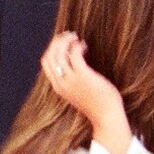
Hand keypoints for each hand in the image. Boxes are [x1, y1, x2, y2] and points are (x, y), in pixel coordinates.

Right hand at [44, 31, 130, 153]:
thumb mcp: (77, 93)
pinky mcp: (83, 76)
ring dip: (66, 41)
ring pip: (60, 52)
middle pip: (50, 55)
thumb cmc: (97, 105)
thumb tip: (72, 62)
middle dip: (57, 42)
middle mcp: (61, 82)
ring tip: (75, 37)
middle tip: (68, 35)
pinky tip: (84, 46)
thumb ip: (71, 80)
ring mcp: (71, 79)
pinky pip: (74, 54)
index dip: (52, 49)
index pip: (46, 62)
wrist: (107, 117)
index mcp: (58, 86)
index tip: (61, 43)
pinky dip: (77, 46)